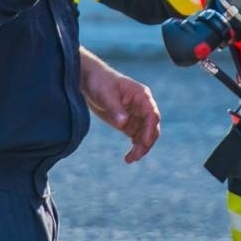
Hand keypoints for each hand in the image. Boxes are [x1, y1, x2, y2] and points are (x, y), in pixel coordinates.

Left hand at [79, 49, 161, 163]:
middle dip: (146, 143)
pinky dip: (134, 147)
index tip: (144, 142)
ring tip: (130, 159)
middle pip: (152, 128)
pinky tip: (128, 157)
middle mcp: (142, 106)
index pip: (152, 115)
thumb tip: (124, 123)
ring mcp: (136, 115)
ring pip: (145, 135)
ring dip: (140, 148)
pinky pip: (136, 137)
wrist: (88, 80)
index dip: (150, 129)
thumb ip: (115, 109)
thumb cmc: (99, 82)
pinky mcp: (127, 123)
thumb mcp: (106, 94)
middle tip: (136, 156)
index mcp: (142, 96)